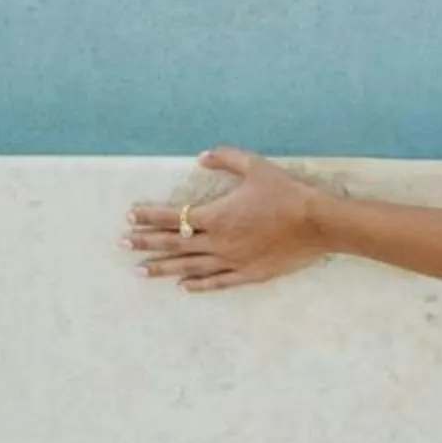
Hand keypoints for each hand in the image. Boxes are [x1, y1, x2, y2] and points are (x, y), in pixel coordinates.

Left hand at [124, 147, 334, 293]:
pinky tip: (183, 287)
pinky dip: (198, 285)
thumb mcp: (256, 167)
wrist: (318, 223)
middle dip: (146, 243)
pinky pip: (216, 282)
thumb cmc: (287, 193)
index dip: (149, 216)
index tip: (130, 216)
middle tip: (123, 244)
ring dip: (163, 268)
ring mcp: (232, 261)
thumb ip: (226, 159)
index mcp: (217, 215)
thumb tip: (202, 155)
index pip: (173, 217)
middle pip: (174, 244)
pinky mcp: (248, 274)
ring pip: (189, 267)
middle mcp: (218, 242)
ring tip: (140, 271)